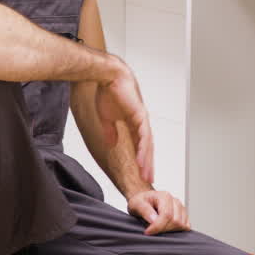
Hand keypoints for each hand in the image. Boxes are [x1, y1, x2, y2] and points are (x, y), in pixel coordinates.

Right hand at [95, 62, 154, 183]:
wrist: (108, 76)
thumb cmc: (108, 92)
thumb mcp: (107, 117)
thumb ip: (110, 131)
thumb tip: (111, 143)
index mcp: (133, 122)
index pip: (139, 144)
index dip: (141, 158)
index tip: (140, 171)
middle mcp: (140, 122)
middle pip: (146, 147)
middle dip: (147, 163)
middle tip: (148, 179)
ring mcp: (142, 119)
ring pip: (147, 145)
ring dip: (147, 160)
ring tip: (146, 175)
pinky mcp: (140, 116)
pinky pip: (143, 137)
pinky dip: (143, 150)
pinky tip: (142, 161)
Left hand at [127, 190, 189, 235]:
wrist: (145, 201)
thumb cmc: (141, 202)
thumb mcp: (136, 204)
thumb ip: (145, 210)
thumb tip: (154, 220)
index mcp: (165, 196)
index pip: (167, 215)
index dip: (157, 226)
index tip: (147, 232)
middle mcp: (175, 201)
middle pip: (175, 221)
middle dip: (162, 229)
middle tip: (151, 230)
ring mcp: (181, 208)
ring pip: (181, 225)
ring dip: (169, 230)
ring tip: (158, 227)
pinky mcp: (184, 216)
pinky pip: (186, 227)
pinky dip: (176, 231)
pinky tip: (166, 228)